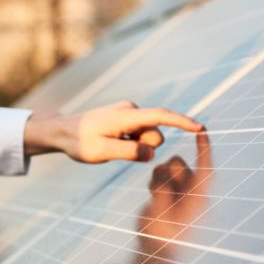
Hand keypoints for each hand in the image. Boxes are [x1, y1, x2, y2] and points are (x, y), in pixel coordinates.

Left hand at [25, 101, 202, 162]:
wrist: (63, 131)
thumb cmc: (79, 142)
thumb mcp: (101, 152)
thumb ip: (128, 152)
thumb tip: (152, 153)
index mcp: (126, 116)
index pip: (161, 117)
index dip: (182, 123)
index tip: (201, 128)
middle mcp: (131, 110)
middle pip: (155, 135)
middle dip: (144, 148)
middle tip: (116, 150)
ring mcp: (129, 114)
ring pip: (147, 138)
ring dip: (135, 147)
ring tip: (110, 146)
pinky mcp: (127, 120)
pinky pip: (139, 137)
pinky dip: (131, 144)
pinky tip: (111, 143)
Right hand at [138, 131, 213, 247]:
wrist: (156, 253)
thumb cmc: (162, 238)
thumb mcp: (161, 215)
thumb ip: (162, 193)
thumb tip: (161, 175)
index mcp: (198, 197)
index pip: (205, 168)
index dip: (205, 148)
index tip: (202, 130)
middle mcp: (191, 192)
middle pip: (179, 164)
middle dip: (167, 170)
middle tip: (157, 190)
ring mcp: (180, 193)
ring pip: (168, 168)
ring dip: (158, 176)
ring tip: (154, 196)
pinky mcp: (169, 195)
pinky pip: (160, 177)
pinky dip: (155, 182)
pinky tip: (153, 198)